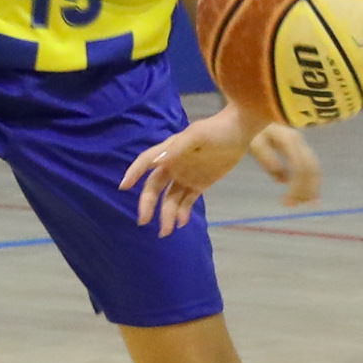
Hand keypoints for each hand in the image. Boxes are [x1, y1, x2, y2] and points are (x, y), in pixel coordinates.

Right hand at [121, 103, 251, 233]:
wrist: (238, 132)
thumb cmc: (215, 129)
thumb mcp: (196, 136)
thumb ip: (177, 148)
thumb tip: (157, 162)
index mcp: (168, 151)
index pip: (146, 162)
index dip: (134, 173)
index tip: (123, 186)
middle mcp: (173, 165)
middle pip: (154, 187)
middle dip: (148, 204)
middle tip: (143, 221)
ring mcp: (185, 176)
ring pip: (170, 199)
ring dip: (166, 215)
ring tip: (166, 232)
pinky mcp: (199, 184)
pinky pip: (187, 202)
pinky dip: (182, 213)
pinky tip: (181, 224)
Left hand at [246, 120, 322, 206]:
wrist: (252, 113)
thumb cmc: (250, 129)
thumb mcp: (254, 142)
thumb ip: (266, 157)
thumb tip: (282, 179)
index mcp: (289, 140)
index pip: (301, 167)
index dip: (297, 187)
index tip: (286, 202)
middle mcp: (299, 142)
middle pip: (311, 169)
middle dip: (304, 190)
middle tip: (291, 206)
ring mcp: (301, 145)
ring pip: (313, 170)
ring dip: (308, 189)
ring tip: (297, 204)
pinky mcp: (299, 150)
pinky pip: (310, 168)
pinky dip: (310, 184)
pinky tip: (308, 198)